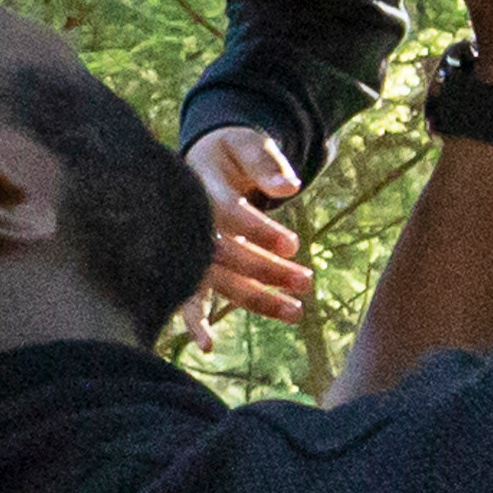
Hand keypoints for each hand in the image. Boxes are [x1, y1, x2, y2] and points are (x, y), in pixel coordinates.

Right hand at [183, 127, 313, 326]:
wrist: (198, 161)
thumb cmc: (228, 153)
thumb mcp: (246, 144)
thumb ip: (266, 162)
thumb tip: (290, 187)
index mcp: (200, 189)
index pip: (229, 215)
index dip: (259, 231)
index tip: (293, 245)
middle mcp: (187, 223)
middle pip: (224, 253)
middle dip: (265, 270)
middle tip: (307, 282)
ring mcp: (185, 247)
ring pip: (217, 279)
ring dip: (255, 298)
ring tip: (296, 312)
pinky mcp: (189, 264)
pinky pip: (190, 295)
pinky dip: (196, 321)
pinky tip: (208, 347)